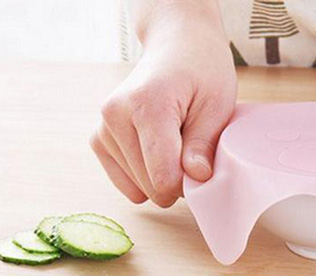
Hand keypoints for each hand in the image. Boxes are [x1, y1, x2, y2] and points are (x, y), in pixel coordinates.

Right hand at [91, 22, 236, 206]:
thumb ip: (204, 145)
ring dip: (161, 176)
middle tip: (189, 148)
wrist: (177, 46)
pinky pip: (126, 184)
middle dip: (176, 180)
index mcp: (147, 106)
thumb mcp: (217, 104)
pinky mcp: (98, 139)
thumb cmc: (202, 71)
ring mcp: (103, 128)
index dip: (188, 183)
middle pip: (151, 187)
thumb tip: (196, 178)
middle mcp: (116, 116)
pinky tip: (156, 151)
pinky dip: (145, 177)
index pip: (164, 179)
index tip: (201, 164)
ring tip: (173, 141)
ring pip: (139, 189)